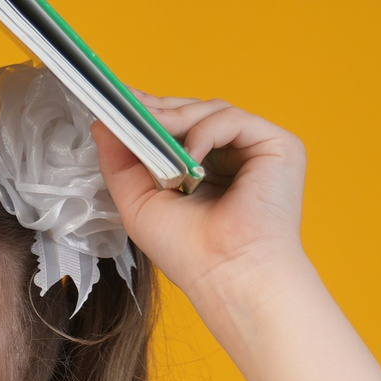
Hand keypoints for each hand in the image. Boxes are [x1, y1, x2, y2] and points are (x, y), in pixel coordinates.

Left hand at [92, 95, 308, 297]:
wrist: (229, 277)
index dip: (150, 113)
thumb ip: (120, 162)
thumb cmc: (190, 253)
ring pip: (212, 110)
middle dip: (159, 111)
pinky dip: (205, 132)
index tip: (119, 102)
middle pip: (195, 111)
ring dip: (177, 119)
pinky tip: (190, 160)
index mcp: (208, 169)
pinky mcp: (279, 146)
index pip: (179, 127)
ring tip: (155, 137)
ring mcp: (257, 150)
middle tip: (130, 111)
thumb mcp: (139, 203)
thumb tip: (101, 123)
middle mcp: (235, 156)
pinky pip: (234, 119)